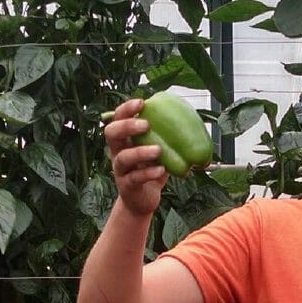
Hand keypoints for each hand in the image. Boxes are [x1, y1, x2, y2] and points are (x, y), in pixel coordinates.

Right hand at [103, 99, 167, 219]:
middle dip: (127, 126)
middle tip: (146, 124)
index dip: (126, 109)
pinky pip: (134, 178)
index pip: (118, 118)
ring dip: (140, 152)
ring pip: (122, 157)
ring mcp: (120, 170)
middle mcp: (118, 152)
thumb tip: (189, 115)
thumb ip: (165, 135)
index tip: (142, 102)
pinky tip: (162, 170)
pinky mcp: (127, 186)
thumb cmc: (151, 169)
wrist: (143, 200)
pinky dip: (148, 173)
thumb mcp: (158, 149)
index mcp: (124, 139)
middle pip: (111, 133)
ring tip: (158, 150)